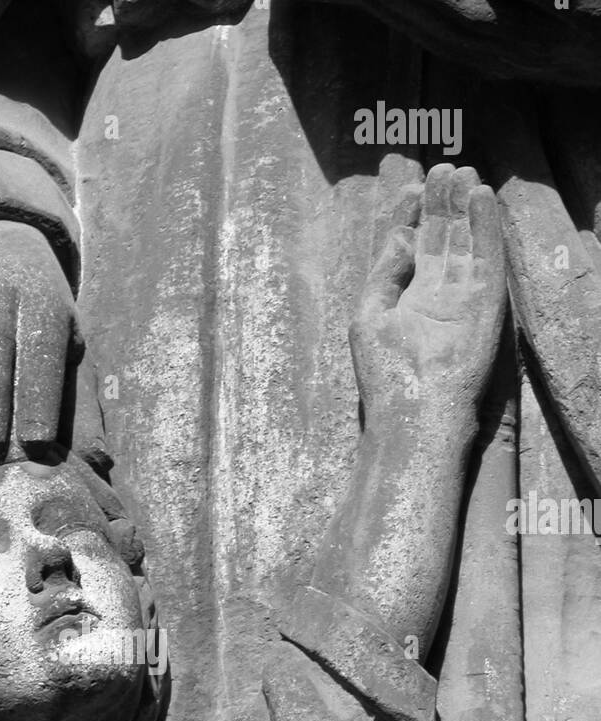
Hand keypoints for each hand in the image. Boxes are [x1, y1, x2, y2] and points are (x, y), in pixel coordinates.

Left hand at [350, 164, 506, 422]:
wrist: (415, 414)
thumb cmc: (385, 374)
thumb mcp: (370, 314)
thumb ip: (384, 272)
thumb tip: (397, 234)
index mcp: (407, 297)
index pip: (414, 244)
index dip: (412, 214)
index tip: (411, 184)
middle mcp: (437, 293)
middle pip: (442, 236)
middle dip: (441, 202)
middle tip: (442, 167)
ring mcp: (463, 297)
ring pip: (467, 240)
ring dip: (465, 206)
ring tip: (461, 171)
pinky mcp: (487, 304)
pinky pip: (489, 257)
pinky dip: (486, 227)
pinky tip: (481, 197)